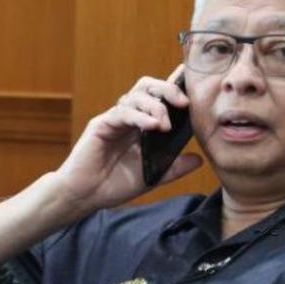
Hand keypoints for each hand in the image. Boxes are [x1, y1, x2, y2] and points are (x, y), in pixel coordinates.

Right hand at [52, 65, 201, 212]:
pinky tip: (152, 126)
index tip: (194, 89)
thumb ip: (174, 167)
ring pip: (136, 95)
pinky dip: (139, 116)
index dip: (175, 88)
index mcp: (142, 125)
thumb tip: (199, 159)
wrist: (86, 197)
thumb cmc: (114, 185)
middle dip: (168, 89)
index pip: (159, 97)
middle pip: (148, 86)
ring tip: (165, 126)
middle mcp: (129, 117)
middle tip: (184, 103)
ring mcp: (115, 119)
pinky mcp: (101, 125)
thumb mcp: (153, 176)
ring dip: (155, 106)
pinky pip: (122, 112)